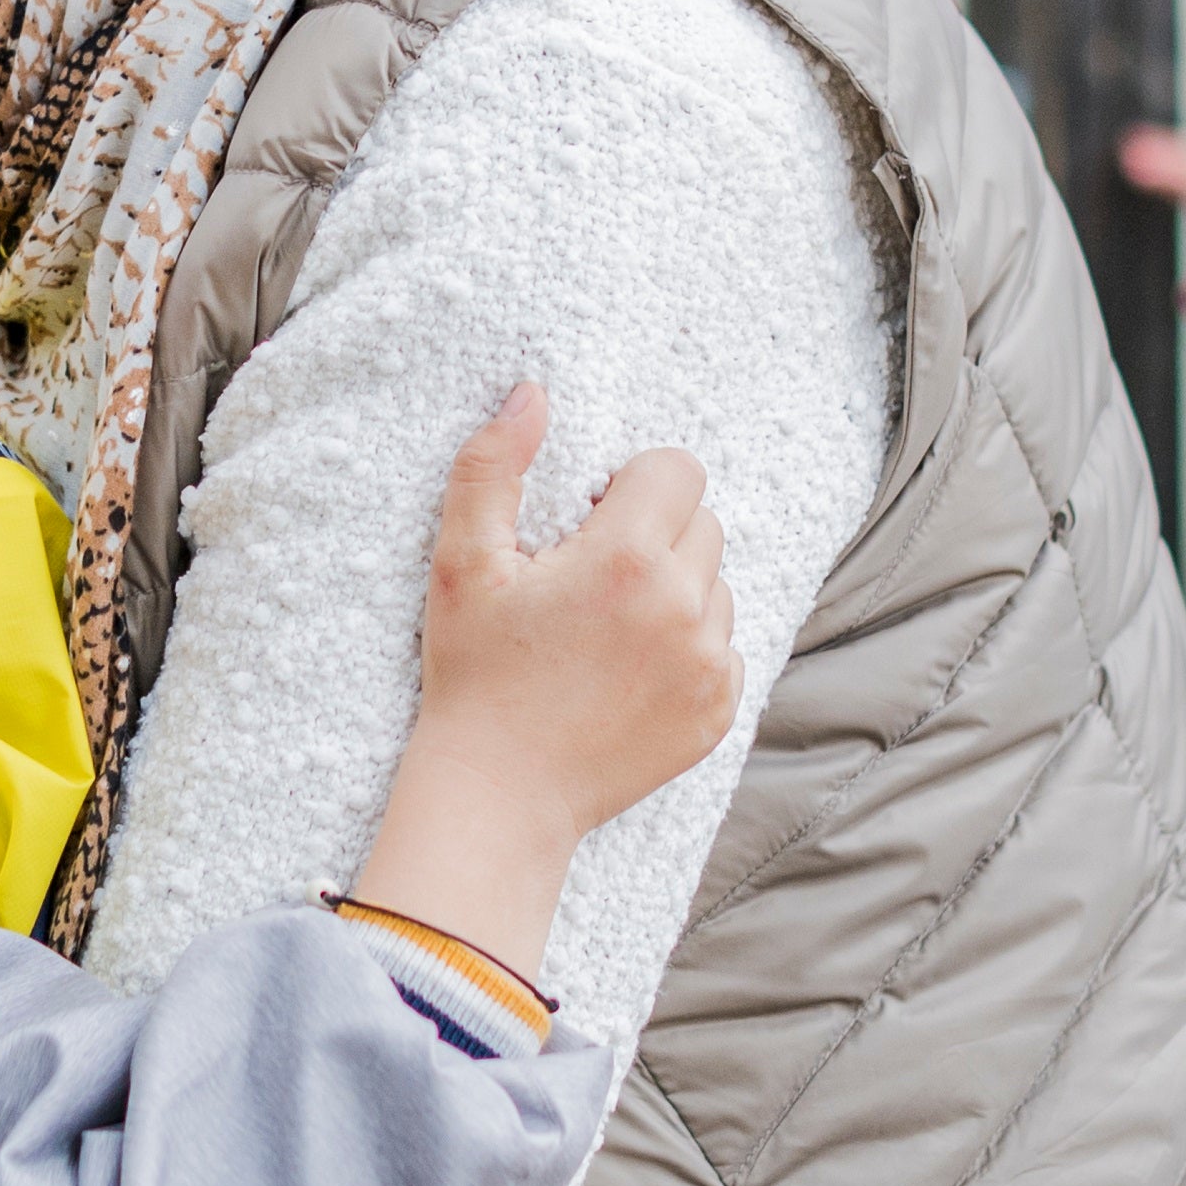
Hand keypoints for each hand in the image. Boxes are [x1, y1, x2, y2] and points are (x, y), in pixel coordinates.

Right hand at [348, 384, 737, 985]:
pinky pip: (724, 645)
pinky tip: (625, 673)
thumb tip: (533, 392)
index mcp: (626, 558)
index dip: (627, 485)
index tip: (583, 525)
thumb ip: (493, 465)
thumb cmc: (474, 673)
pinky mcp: (719, 711)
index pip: (676, 468)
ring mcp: (709, 664)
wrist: (500, 794)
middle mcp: (684, 607)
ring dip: (674, 589)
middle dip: (653, 532)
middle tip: (587, 579)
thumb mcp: (461, 562)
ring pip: (717, 583)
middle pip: (704, 520)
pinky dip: (686, 647)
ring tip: (606, 631)